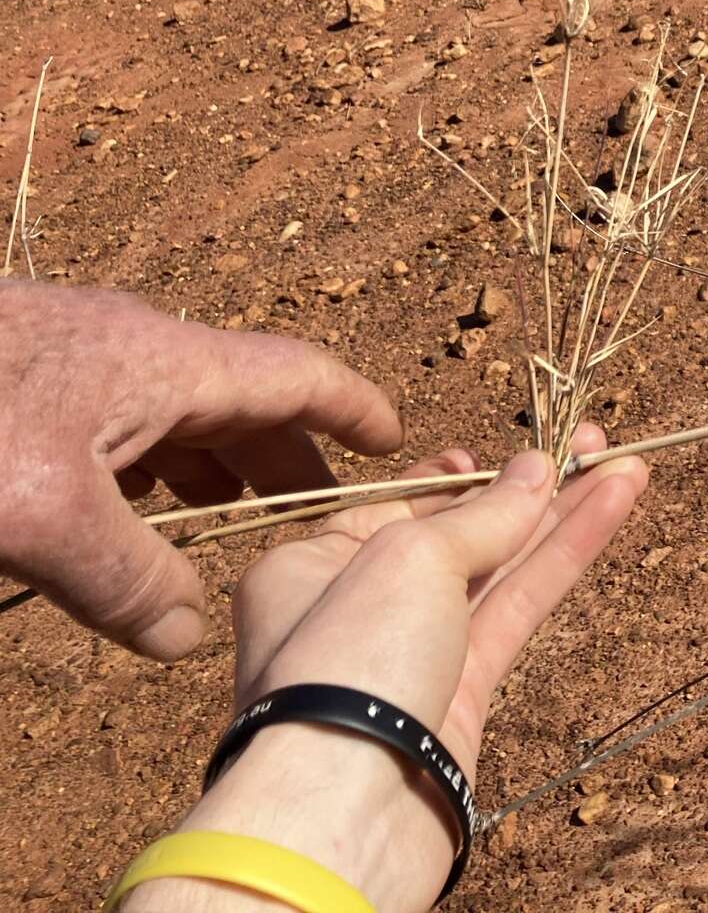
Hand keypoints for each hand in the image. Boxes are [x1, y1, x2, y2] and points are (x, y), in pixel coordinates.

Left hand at [0, 279, 401, 660]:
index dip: (355, 408)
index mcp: (162, 360)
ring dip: (211, 459)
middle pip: (238, 393)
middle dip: (286, 450)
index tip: (400, 442)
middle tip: (321, 507)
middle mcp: (129, 343)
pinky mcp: (22, 370)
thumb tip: (187, 635)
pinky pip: (112, 411)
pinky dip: (145, 458)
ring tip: (227, 513)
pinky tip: (120, 503)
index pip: (296, 374)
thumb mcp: (42, 520)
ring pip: (169, 404)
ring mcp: (70, 350)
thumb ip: (126, 581)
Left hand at [126, 425, 646, 912]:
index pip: (400, 505)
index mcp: (310, 565)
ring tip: (625, 464)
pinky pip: (520, 608)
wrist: (349, 810)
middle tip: (590, 442)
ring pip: (500, 569)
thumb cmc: (349, 665)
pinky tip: (612, 507)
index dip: (465, 476)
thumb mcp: (411, 559)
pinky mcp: (464, 694)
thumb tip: (538, 470)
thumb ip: (484, 515)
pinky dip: (565, 557)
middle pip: (459, 532)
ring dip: (563, 516)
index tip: (517, 447)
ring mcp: (415, 654)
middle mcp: (359, 607)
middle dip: (528, 487)